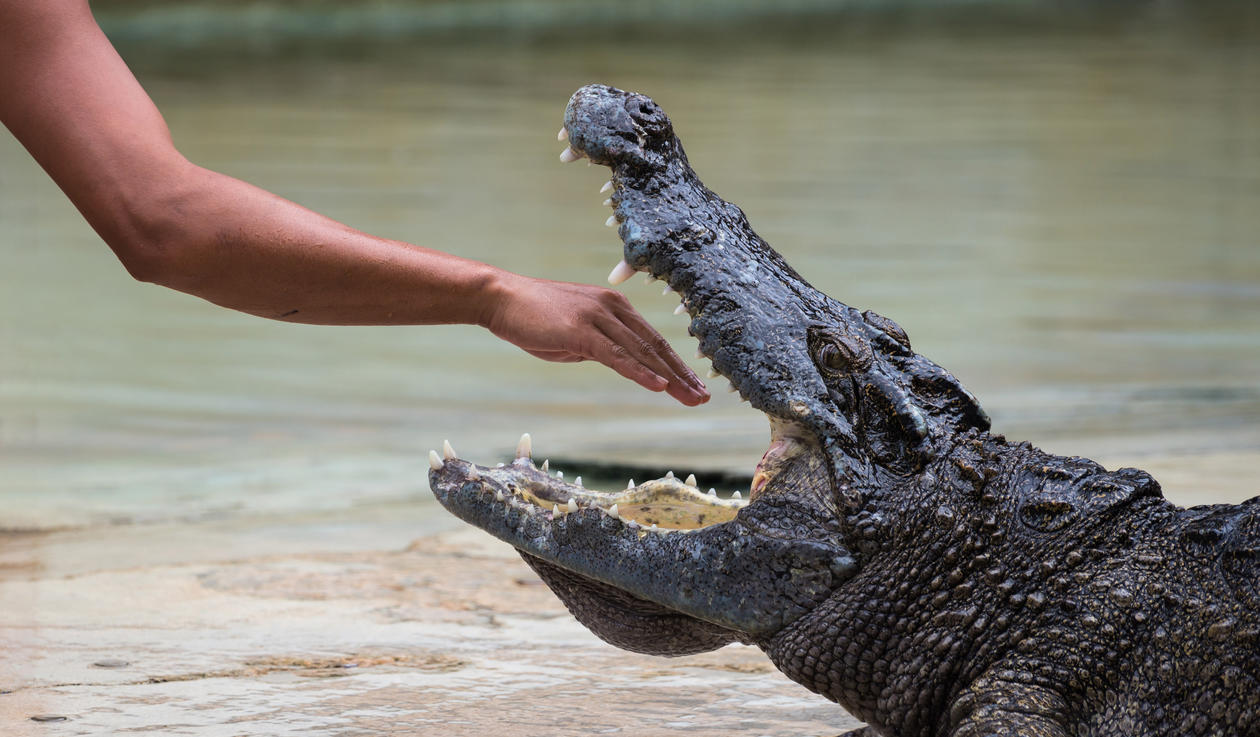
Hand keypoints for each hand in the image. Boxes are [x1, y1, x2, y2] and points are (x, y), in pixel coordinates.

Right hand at [481, 272, 709, 405]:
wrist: (501, 298)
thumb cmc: (534, 317)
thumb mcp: (574, 334)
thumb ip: (599, 346)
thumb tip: (617, 361)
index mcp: (614, 306)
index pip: (651, 340)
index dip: (675, 364)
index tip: (692, 384)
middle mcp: (612, 308)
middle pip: (654, 346)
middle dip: (681, 374)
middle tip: (702, 396)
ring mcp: (598, 318)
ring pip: (641, 352)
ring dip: (669, 378)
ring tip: (689, 397)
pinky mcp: (581, 331)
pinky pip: (617, 356)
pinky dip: (640, 372)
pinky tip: (658, 387)